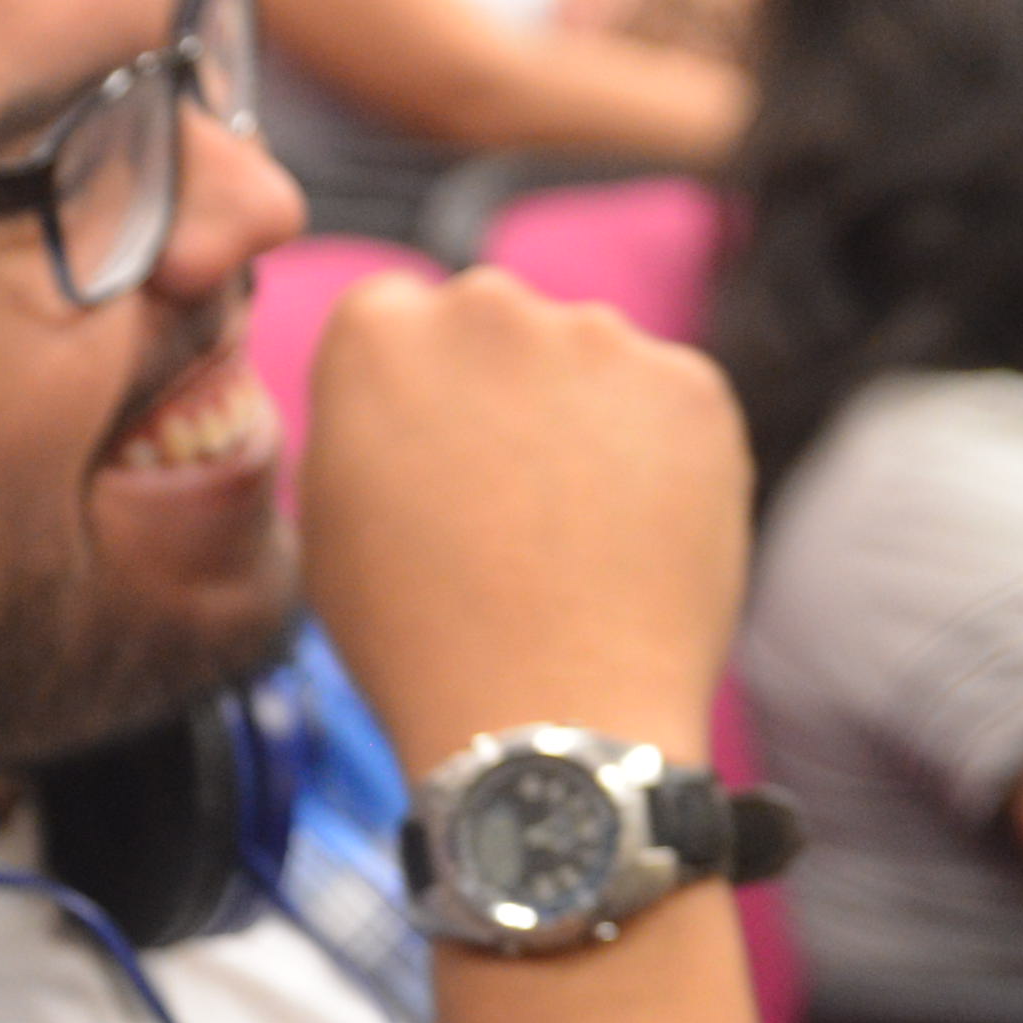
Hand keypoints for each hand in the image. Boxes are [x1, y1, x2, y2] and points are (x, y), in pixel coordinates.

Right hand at [294, 267, 751, 768]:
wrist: (553, 714)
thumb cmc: (421, 641)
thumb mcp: (331, 523)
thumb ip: (366, 427)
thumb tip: (408, 408)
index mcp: (379, 334)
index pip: (399, 319)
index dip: (422, 394)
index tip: (438, 454)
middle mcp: (488, 308)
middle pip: (500, 327)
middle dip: (506, 391)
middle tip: (514, 499)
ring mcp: (599, 339)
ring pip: (591, 361)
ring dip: (587, 419)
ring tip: (581, 534)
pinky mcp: (692, 384)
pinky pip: (670, 404)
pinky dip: (663, 455)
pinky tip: (638, 537)